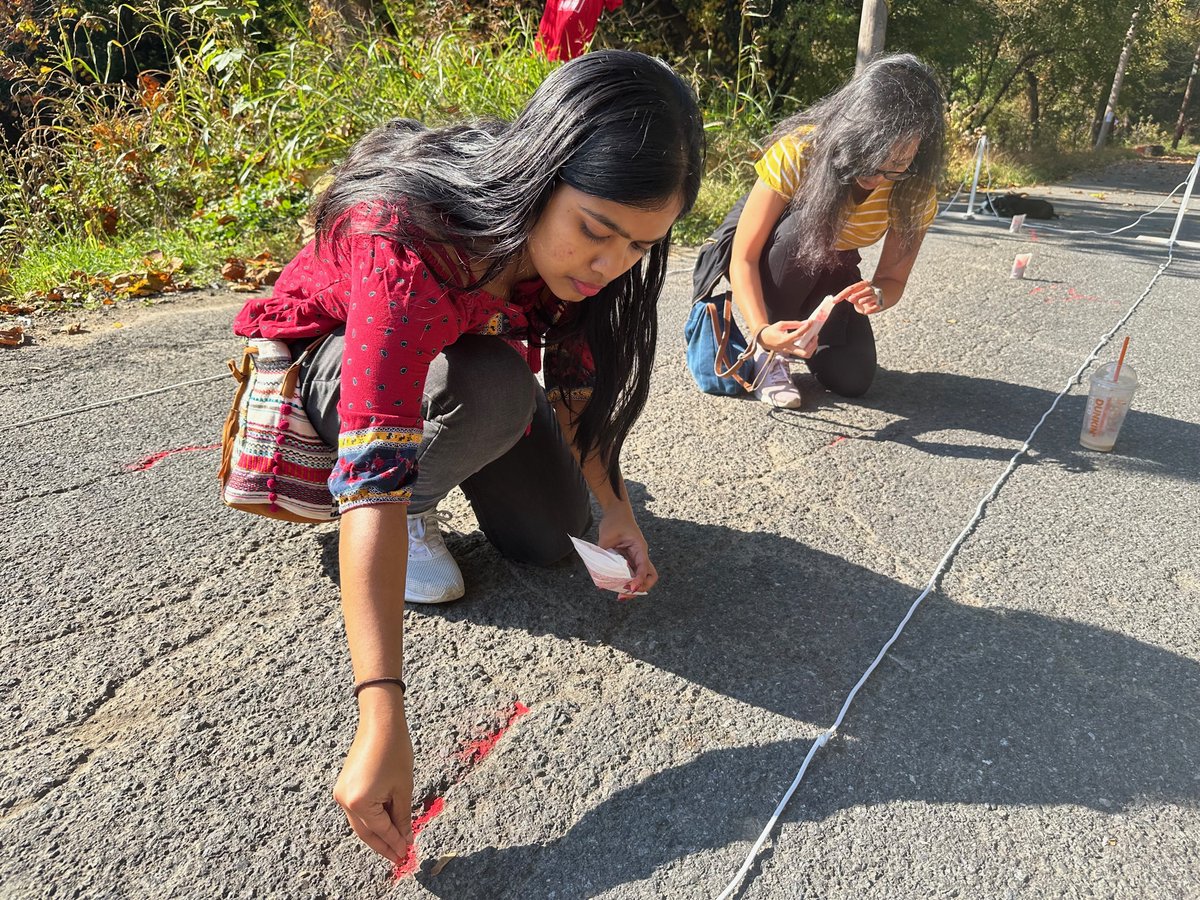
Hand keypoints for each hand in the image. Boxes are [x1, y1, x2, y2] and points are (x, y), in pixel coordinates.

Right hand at [333, 693, 414, 863]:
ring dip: (378, 834)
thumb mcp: (403, 788)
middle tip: (400, 857)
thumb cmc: (395, 751)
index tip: (408, 854)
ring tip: (396, 844)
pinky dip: (372, 819)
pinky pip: (358, 811)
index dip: (396, 843)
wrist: (380, 722)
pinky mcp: (344, 786)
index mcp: (360, 803)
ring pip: (361, 823)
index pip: (381, 831)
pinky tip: (386, 824)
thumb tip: (405, 838)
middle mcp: (345, 801)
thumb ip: (403, 817)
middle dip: (384, 845)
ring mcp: (341, 793)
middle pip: (367, 832)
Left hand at [597, 504, 657, 598]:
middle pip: (649, 576)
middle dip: (641, 588)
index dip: (639, 580)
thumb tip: (598, 574)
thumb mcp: (607, 536)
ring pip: (640, 578)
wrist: (616, 512)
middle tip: (626, 594)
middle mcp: (640, 555)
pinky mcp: (628, 560)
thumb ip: (604, 554)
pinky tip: (612, 586)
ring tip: (620, 596)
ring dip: (632, 588)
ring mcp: (635, 559)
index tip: (631, 589)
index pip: (644, 567)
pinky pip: (629, 575)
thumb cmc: (614, 521)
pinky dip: (624, 582)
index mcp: (639, 548)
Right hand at [755, 319, 819, 358]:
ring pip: (804, 354)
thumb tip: (804, 323)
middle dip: (812, 345)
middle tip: (815, 336)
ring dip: (812, 347)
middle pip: (804, 352)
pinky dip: (808, 347)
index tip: (811, 322)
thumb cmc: (771, 331)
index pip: (798, 334)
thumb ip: (793, 324)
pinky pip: (802, 352)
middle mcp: (788, 348)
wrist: (763, 339)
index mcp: (784, 340)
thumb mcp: (781, 324)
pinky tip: (809, 341)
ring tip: (813, 338)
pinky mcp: (790, 352)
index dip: (806, 328)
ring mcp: (789, 351)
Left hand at [837, 280, 885, 314]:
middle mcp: (869, 290)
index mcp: (861, 286)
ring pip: (872, 296)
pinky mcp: (878, 305)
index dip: (843, 294)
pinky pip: (876, 306)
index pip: (851, 288)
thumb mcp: (853, 296)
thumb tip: (839, 298)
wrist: (875, 301)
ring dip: (866, 299)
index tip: (834, 300)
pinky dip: (872, 309)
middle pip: (865, 290)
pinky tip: (866, 312)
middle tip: (850, 299)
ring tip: (860, 302)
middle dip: (858, 294)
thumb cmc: (861, 297)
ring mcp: (874, 297)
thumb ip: (847, 296)